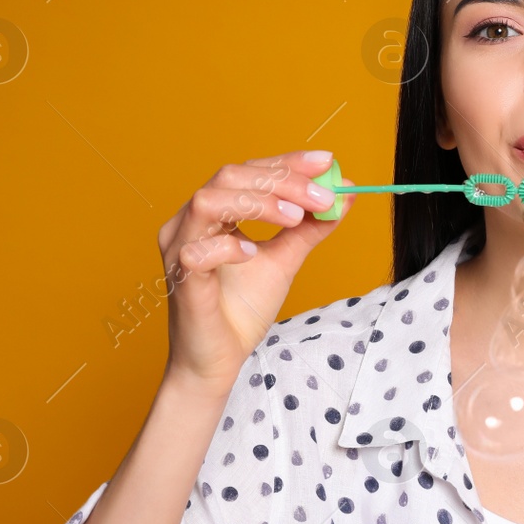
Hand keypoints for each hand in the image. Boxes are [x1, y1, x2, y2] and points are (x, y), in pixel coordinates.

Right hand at [158, 148, 354, 390]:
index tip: (327, 162)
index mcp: (214, 213)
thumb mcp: (285, 260)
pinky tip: (254, 254)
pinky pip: (195, 250)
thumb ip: (310, 228)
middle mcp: (190, 222)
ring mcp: (179, 248)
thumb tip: (344, 194)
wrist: (219, 362)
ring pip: (208, 201)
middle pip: (229, 176)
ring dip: (257, 203)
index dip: (287, 163)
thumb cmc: (241, 310)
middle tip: (322, 196)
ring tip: (295, 219)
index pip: (249, 171)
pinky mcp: (179, 279)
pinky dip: (228, 246)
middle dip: (281, 181)